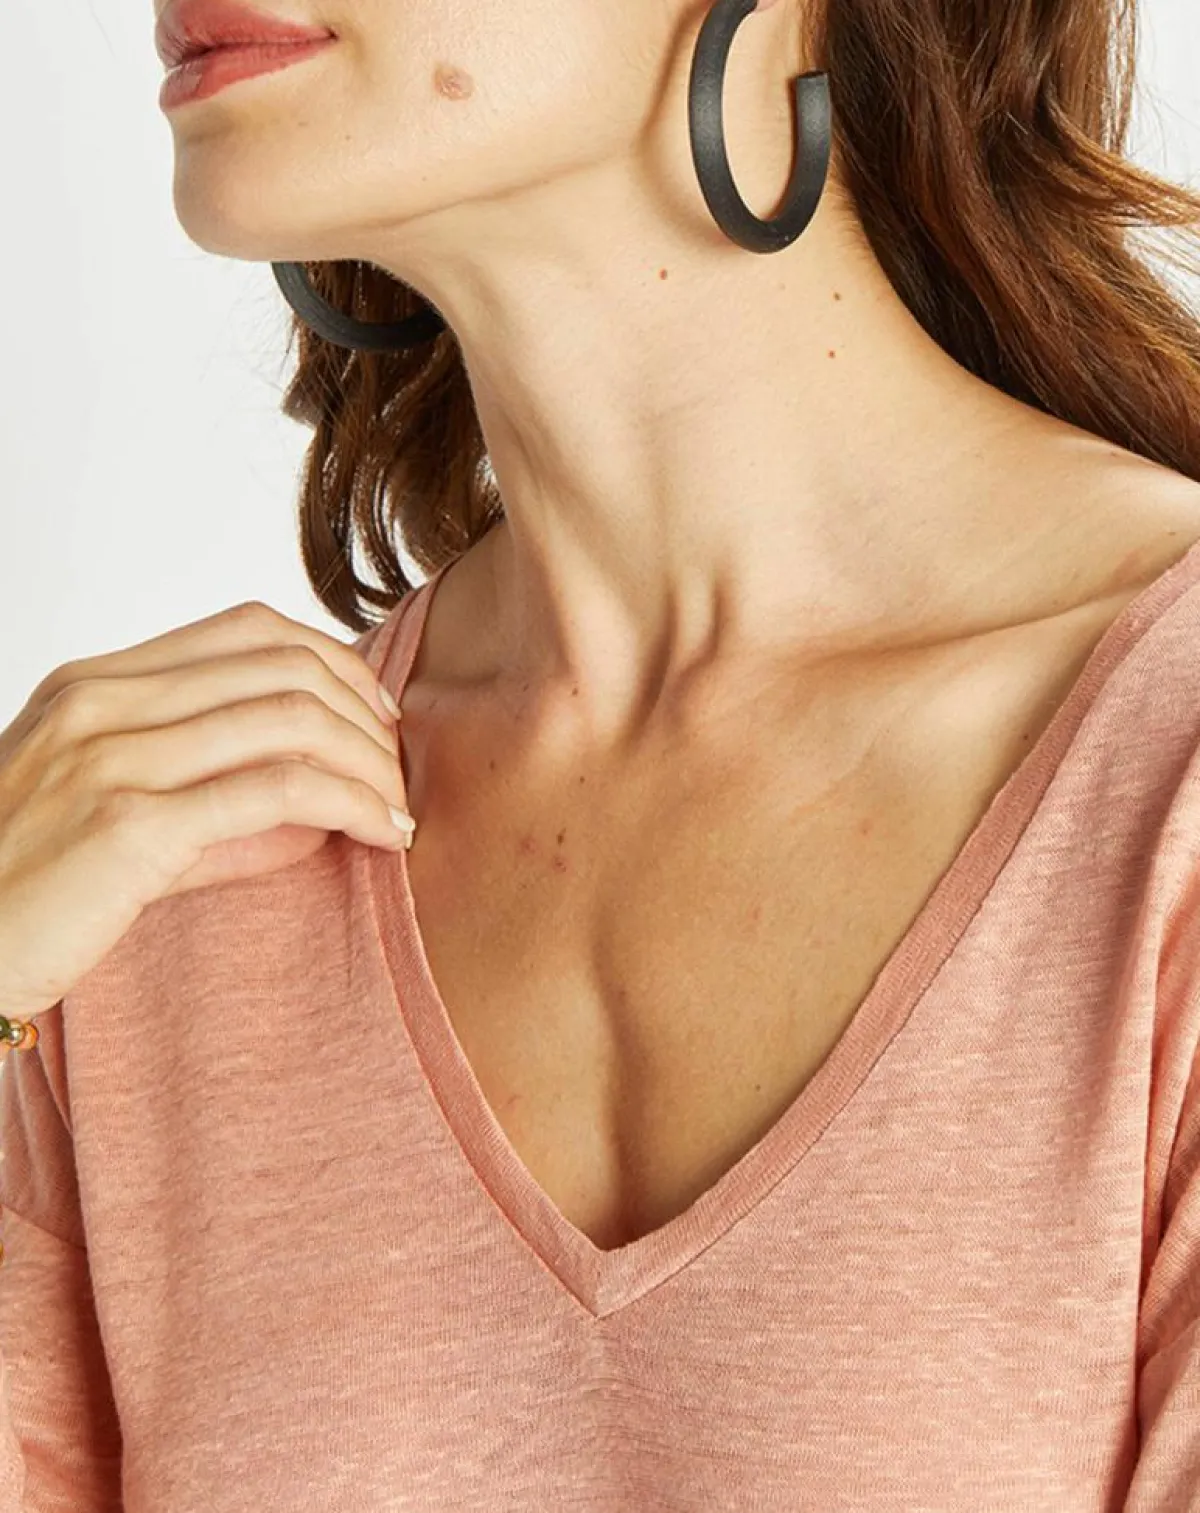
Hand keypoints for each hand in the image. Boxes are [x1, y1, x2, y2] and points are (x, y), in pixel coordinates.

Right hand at [0, 598, 416, 1033]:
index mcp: (91, 686)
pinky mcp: (128, 823)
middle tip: (400, 766)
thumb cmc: (17, 899)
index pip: (246, 629)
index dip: (333, 661)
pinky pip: (276, 790)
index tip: (375, 714)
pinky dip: (351, 804)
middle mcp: (100, 703)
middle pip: (282, 664)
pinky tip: (386, 833)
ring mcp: (110, 756)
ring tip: (400, 808)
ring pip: (290, 718)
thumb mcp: (110, 826)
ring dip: (369, 761)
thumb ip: (209, 812)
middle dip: (364, 711)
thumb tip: (316, 815)